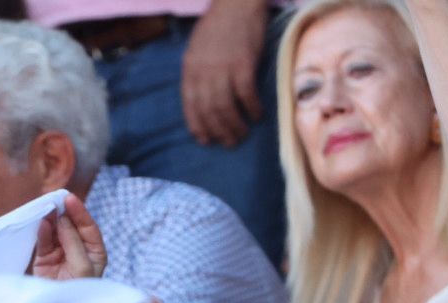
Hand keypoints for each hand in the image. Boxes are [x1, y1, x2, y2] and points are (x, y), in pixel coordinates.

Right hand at [29, 194, 107, 281]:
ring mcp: (60, 254)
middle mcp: (77, 250)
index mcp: (94, 251)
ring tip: (46, 209)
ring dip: (51, 221)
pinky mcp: (44, 260)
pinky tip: (41, 224)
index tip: (70, 198)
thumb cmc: (79, 292)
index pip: (88, 227)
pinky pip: (43, 242)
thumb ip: (72, 241)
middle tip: (54, 200)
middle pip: (70, 226)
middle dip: (63, 213)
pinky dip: (41, 233)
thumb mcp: (82, 266)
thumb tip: (62, 219)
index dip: (79, 212)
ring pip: (55, 232)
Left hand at [181, 0, 265, 145]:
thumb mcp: (197, 49)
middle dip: (218, 131)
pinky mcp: (243, 64)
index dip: (197, 126)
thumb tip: (202, 97)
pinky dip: (252, 109)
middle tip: (229, 143)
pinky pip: (246, 95)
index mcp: (190, 69)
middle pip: (209, 111)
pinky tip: (257, 116)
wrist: (236, 1)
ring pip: (225, 108)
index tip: (205, 140)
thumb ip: (197, 72)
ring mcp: (223, 69)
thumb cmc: (218, 24)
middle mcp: (203, 72)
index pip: (190, 106)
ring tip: (242, 135)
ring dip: (235, 126)